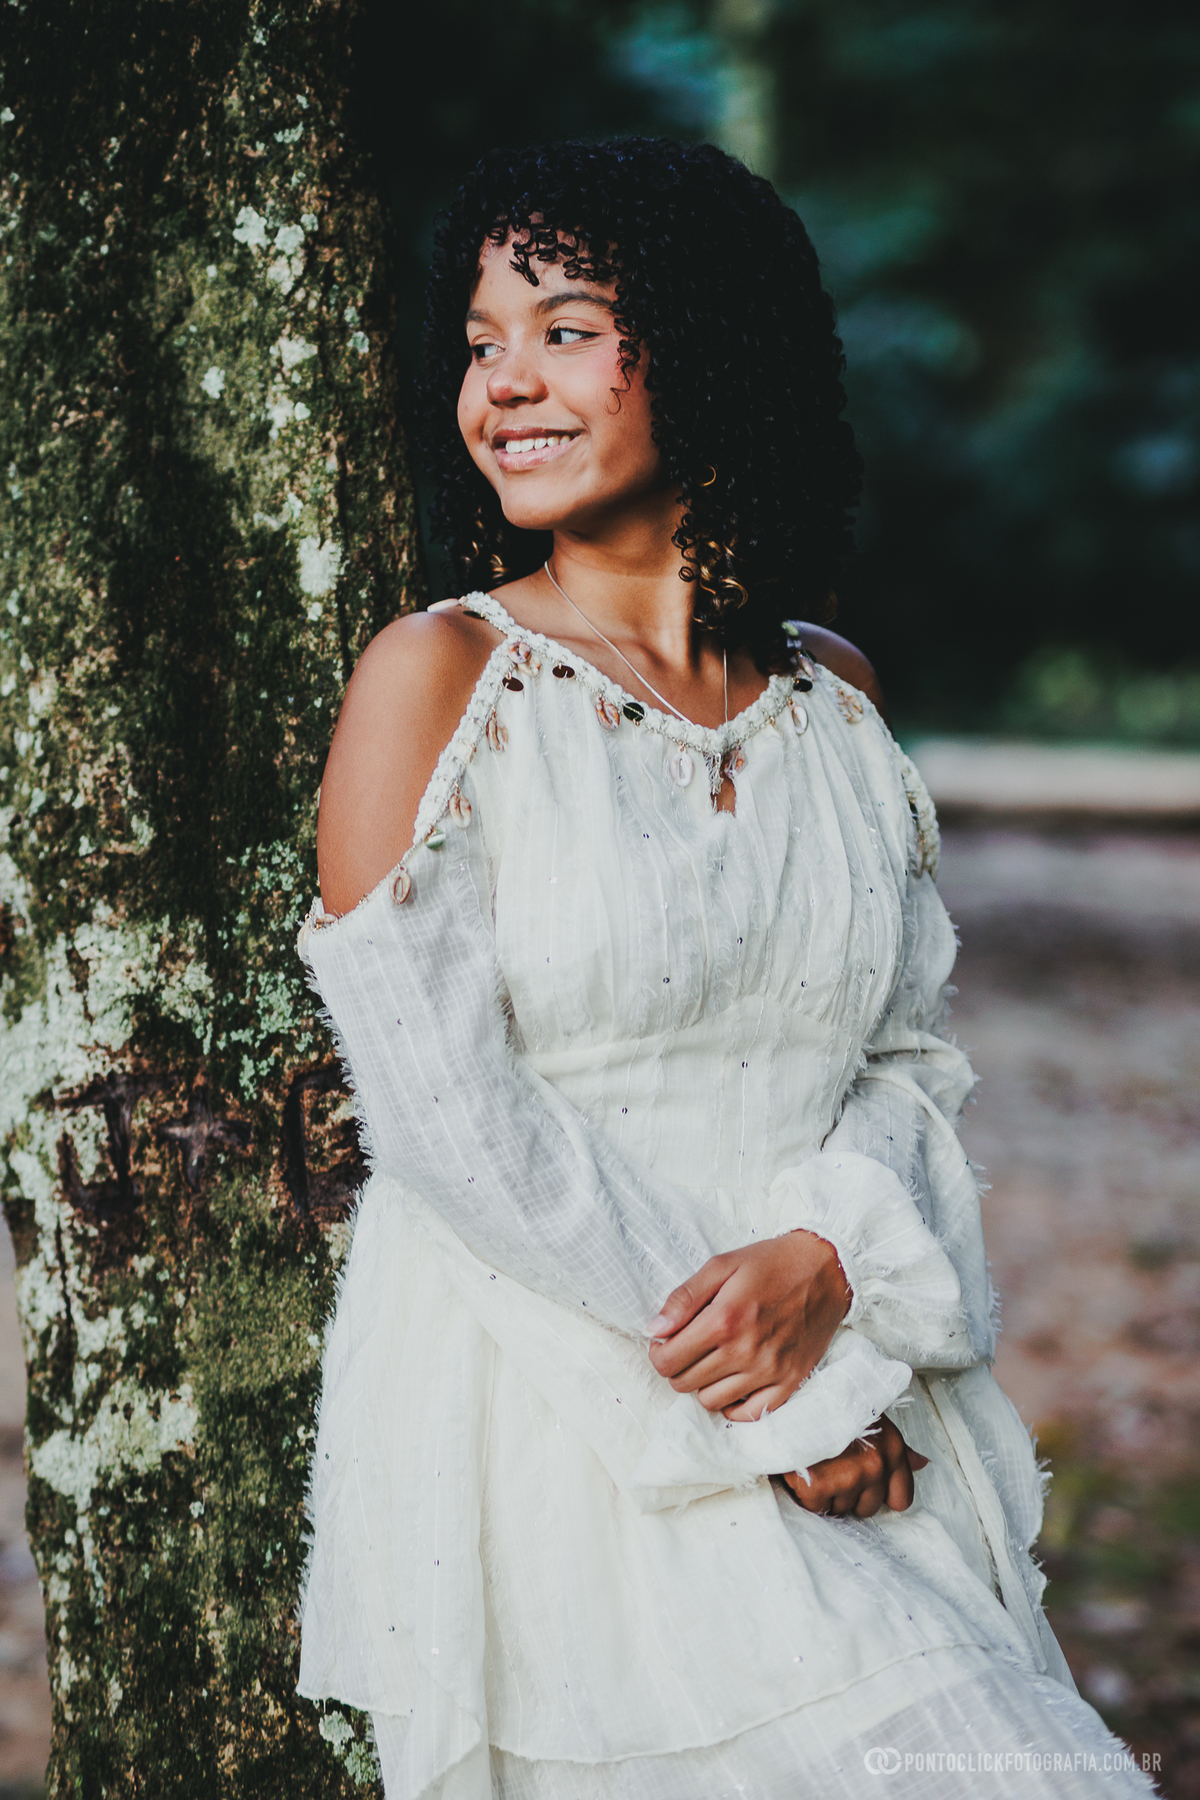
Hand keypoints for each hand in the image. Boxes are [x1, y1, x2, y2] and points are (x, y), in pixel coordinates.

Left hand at [646, 1232, 851, 1420]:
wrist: (826, 1270)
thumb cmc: (770, 1263)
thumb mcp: (721, 1265)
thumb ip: (684, 1298)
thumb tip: (654, 1330)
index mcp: (724, 1320)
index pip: (668, 1361)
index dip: (658, 1353)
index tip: (665, 1342)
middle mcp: (745, 1352)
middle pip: (685, 1383)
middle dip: (678, 1367)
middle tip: (689, 1348)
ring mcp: (769, 1371)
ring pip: (711, 1401)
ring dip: (703, 1384)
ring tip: (713, 1360)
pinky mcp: (789, 1383)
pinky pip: (748, 1414)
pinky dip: (734, 1403)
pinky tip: (733, 1381)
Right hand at [780, 1415, 928, 1517]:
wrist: (791, 1395)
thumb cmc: (831, 1403)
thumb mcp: (871, 1419)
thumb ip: (896, 1448)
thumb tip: (921, 1463)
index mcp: (892, 1448)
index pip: (901, 1497)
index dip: (881, 1493)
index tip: (866, 1484)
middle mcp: (875, 1466)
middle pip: (867, 1507)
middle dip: (849, 1493)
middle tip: (833, 1465)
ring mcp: (848, 1478)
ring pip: (840, 1509)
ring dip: (827, 1493)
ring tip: (816, 1463)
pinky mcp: (819, 1486)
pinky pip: (816, 1506)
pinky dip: (806, 1493)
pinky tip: (803, 1468)